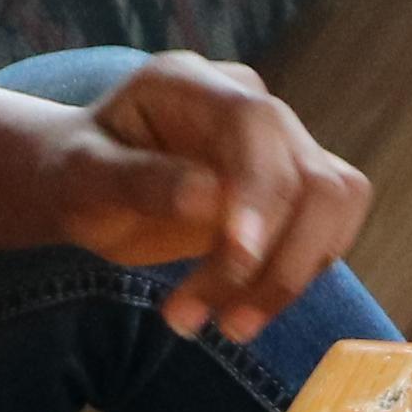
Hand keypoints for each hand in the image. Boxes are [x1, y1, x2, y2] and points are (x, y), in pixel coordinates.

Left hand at [45, 54, 369, 343]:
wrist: (89, 188)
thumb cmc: (78, 176)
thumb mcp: (82, 178)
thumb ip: (138, 181)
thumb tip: (208, 198)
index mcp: (191, 84)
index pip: (255, 123)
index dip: (259, 191)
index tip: (239, 257)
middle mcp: (250, 104)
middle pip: (310, 175)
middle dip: (273, 259)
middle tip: (219, 324)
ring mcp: (281, 144)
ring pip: (334, 204)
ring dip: (290, 276)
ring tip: (229, 327)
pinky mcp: (298, 188)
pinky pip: (329, 231)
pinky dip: (295, 279)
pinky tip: (241, 308)